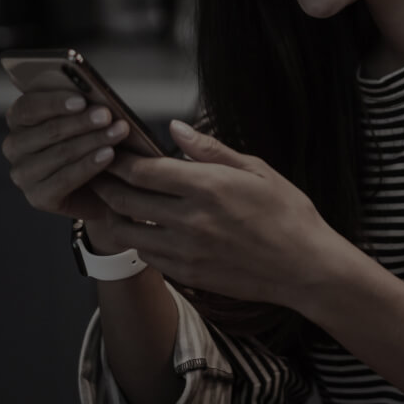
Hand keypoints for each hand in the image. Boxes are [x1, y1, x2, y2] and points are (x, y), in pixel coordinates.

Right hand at [2, 89, 132, 240]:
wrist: (97, 187)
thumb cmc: (87, 142)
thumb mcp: (81, 118)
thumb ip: (80, 105)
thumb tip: (94, 93)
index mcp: (18, 119)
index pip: (28, 107)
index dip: (55, 103)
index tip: (82, 100)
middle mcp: (14, 147)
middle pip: (48, 130)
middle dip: (82, 122)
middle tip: (107, 115)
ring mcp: (23, 174)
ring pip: (60, 153)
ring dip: (92, 141)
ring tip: (117, 132)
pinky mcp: (37, 197)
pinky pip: (65, 178)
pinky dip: (89, 165)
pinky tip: (108, 155)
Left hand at [91, 120, 340, 307]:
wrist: (306, 268)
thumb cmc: (288, 214)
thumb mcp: (255, 169)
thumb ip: (210, 149)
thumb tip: (175, 129)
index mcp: (207, 187)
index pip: (143, 171)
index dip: (118, 160)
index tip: (109, 152)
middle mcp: (190, 220)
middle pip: (125, 201)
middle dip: (105, 185)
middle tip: (98, 174)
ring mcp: (186, 251)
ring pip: (129, 233)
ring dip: (115, 216)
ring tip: (112, 202)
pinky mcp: (189, 275)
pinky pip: (148, 256)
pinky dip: (138, 240)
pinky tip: (143, 228)